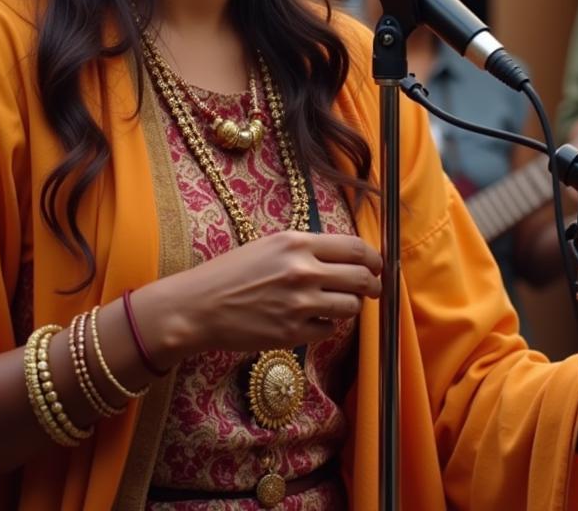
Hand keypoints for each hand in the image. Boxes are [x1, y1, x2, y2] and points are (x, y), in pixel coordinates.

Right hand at [139, 231, 381, 363]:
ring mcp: (298, 304)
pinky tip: (311, 320)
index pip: (355, 248)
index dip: (374, 258)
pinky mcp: (292, 333)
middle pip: (361, 278)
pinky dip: (326, 326)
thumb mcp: (271, 245)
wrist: (199, 306)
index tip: (378, 265)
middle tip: (372, 289)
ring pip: (350, 306)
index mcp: (297, 243)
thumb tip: (347, 256)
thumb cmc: (232, 272)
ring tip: (336, 304)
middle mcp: (302, 271)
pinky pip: (329, 330)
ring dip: (349, 306)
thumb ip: (308, 248)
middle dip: (372, 285)